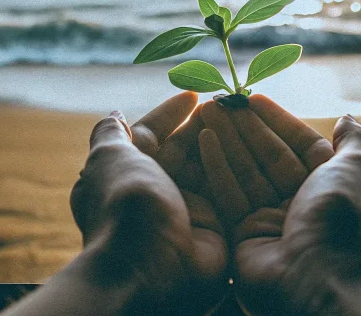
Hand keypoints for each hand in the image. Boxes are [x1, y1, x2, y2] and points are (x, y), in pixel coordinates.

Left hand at [5, 93, 226, 314]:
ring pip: (208, 167)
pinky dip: (239, 168)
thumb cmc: (125, 204)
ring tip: (241, 116)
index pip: (150, 137)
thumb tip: (114, 115)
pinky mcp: (214, 226)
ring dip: (223, 141)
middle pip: (183, 150)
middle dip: (202, 124)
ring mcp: (185, 210)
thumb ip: (111, 135)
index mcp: (127, 175)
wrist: (149, 266)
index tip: (193, 94)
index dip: (169, 114)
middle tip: (226, 102)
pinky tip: (252, 146)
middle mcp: (155, 192)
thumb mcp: (107, 159)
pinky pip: (229, 191)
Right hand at [200, 96, 360, 315]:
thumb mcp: (360, 168)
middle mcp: (303, 203)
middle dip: (246, 128)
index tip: (252, 98)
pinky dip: (216, 167)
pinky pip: (229, 195)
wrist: (322, 279)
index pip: (300, 145)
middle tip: (220, 101)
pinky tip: (203, 139)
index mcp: (333, 187)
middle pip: (269, 157)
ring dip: (227, 140)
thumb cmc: (344, 218)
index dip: (277, 121)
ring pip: (246, 173)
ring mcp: (273, 221)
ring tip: (207, 111)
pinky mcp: (245, 236)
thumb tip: (346, 118)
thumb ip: (355, 140)